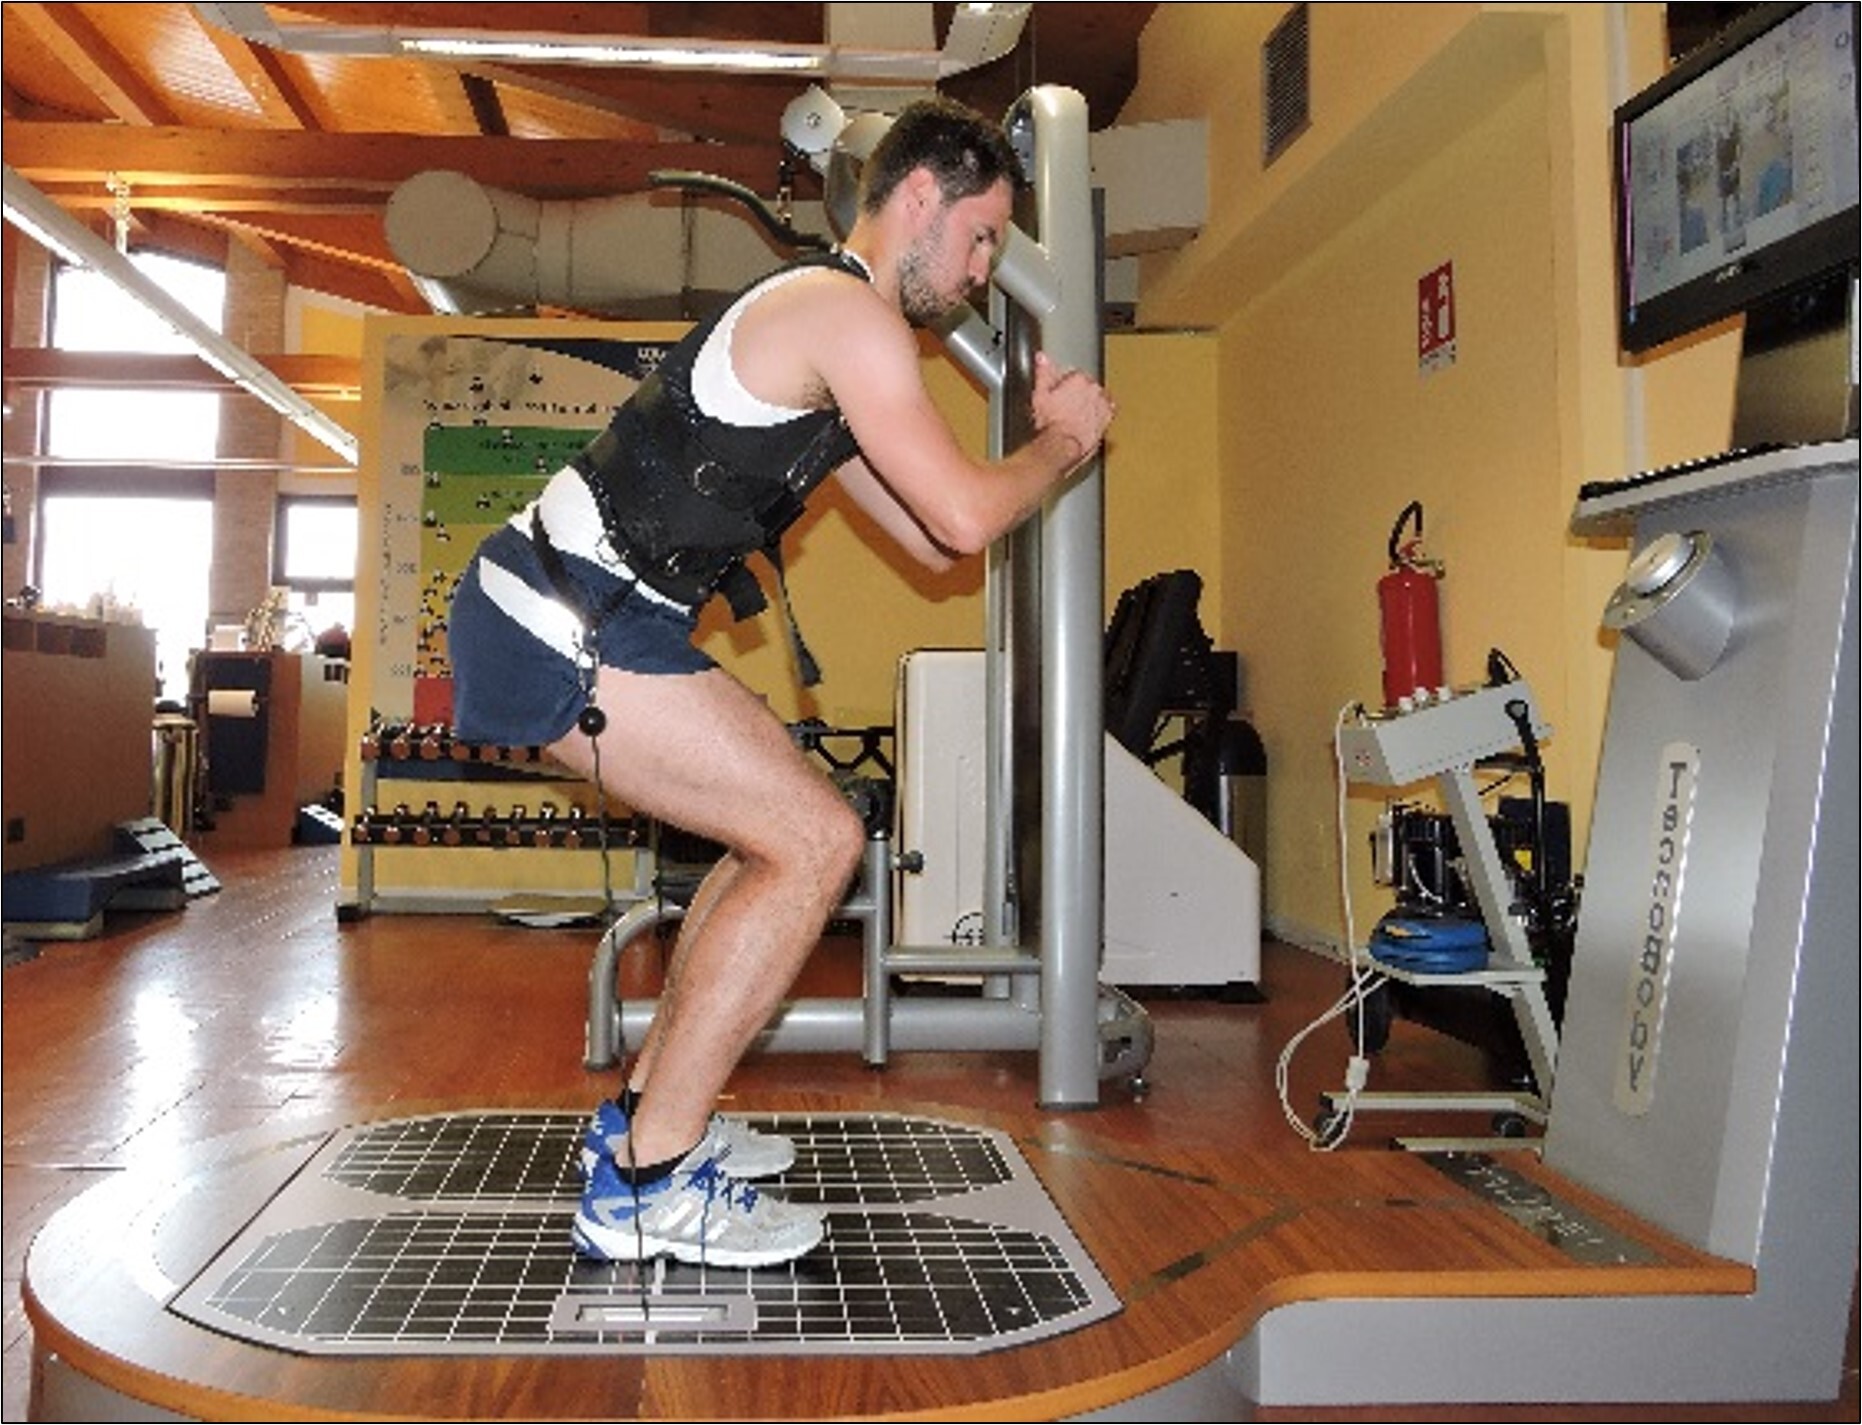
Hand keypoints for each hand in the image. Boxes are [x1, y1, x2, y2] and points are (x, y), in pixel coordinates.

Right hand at [1031, 351, 1114, 467]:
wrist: (1062, 447)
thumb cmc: (1051, 424)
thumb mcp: (1040, 395)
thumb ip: (1043, 373)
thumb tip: (1042, 358)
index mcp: (1079, 378)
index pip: (1073, 375)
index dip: (1063, 386)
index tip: (1057, 396)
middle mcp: (1094, 389)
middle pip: (1087, 387)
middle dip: (1077, 395)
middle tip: (1064, 408)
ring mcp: (1103, 405)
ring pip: (1097, 399)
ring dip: (1088, 405)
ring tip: (1074, 418)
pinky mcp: (1108, 420)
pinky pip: (1105, 414)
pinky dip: (1098, 417)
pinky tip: (1087, 424)